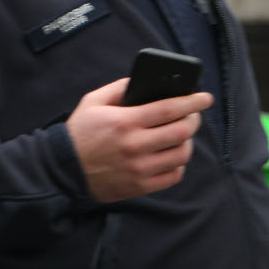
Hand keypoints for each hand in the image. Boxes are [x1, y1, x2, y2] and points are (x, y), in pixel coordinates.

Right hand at [64, 77, 211, 202]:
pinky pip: (173, 176)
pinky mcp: (140, 186)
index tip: (205, 97)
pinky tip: (170, 155)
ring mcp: (140, 169)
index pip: (170, 109)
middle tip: (193, 115)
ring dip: (187, 142)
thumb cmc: (79, 133)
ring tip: (181, 135)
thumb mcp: (92, 102)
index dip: (192, 101)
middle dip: (194, 120)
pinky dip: (178, 165)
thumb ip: (118, 88)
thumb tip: (144, 82)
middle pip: (182, 132)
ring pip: (182, 155)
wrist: (63, 170)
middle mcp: (135, 146)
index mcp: (125, 122)